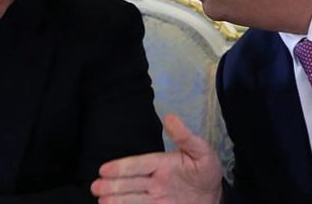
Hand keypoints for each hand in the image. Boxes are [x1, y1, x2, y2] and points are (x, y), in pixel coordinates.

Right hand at [91, 114, 222, 203]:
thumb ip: (185, 137)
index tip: (104, 169)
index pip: (139, 165)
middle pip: (131, 183)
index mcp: (161, 164)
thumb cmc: (206, 170)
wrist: (215, 197)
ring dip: (117, 200)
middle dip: (113, 185)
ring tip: (101, 201)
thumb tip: (170, 117)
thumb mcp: (201, 151)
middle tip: (95, 187)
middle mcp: (154, 181)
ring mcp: (156, 198)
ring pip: (133, 199)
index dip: (122, 167)